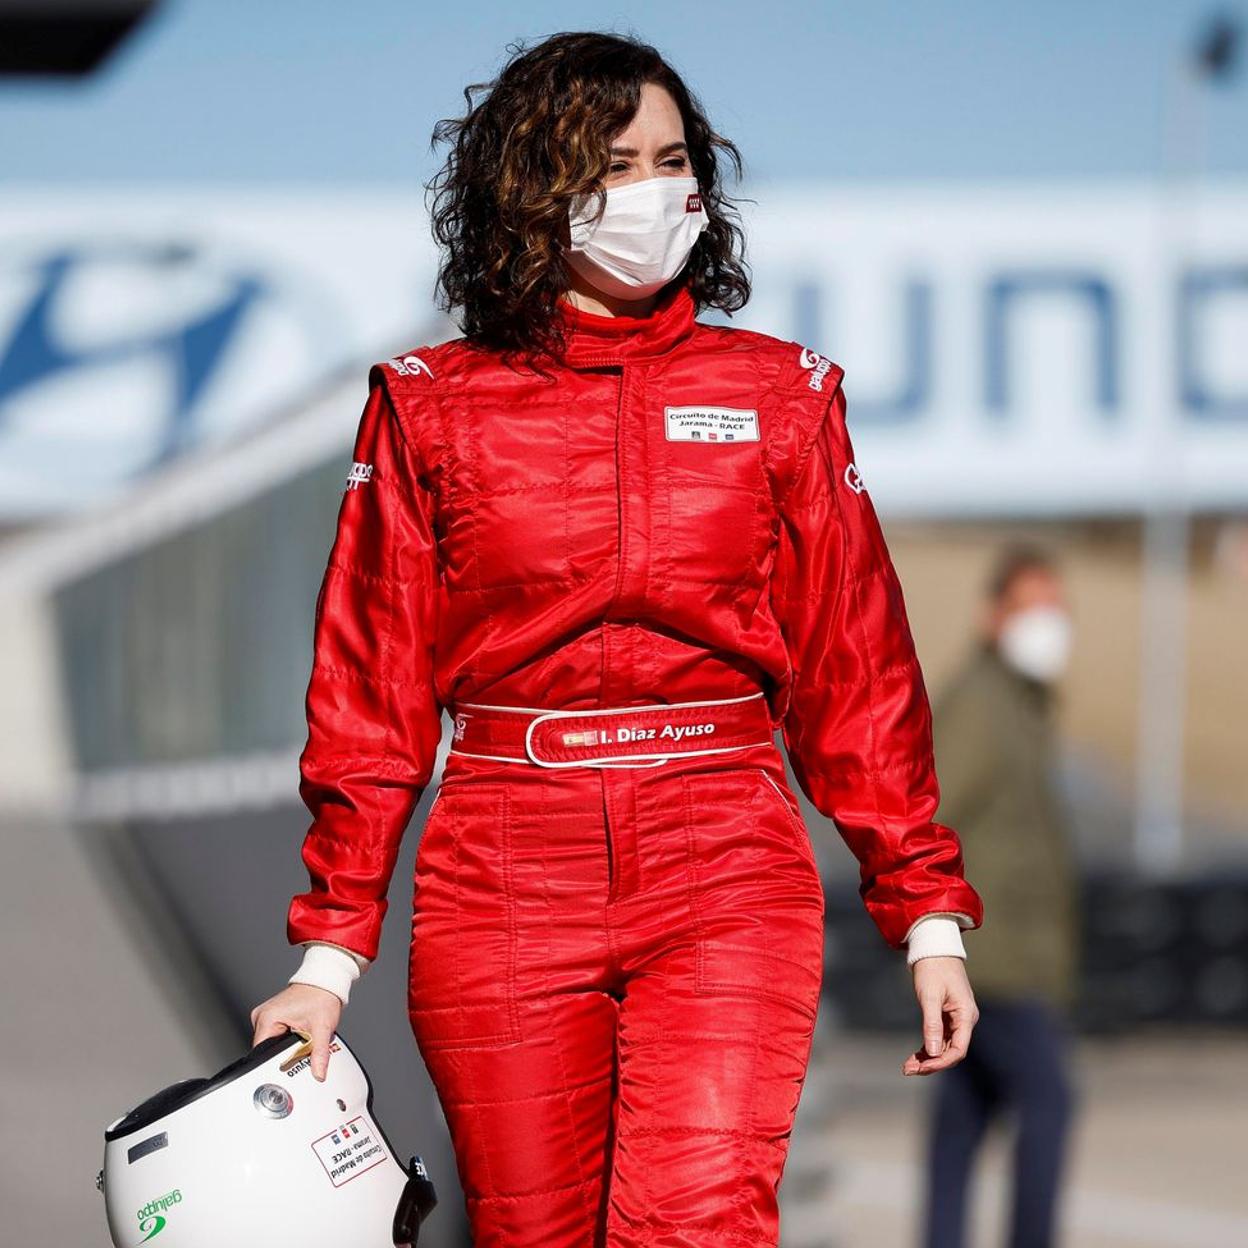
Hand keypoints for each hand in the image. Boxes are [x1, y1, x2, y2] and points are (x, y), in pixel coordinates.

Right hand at [250, 983, 341, 1080]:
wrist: (326, 982)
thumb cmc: (322, 997)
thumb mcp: (322, 1028)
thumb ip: (319, 1054)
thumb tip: (318, 1074)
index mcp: (267, 1018)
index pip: (262, 1053)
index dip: (276, 1064)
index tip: (290, 1066)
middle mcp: (262, 1016)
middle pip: (267, 1050)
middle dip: (284, 1054)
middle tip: (302, 1048)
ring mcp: (267, 1015)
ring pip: (272, 1044)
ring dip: (286, 1046)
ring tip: (302, 1037)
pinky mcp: (273, 1016)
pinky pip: (276, 1036)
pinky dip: (287, 1039)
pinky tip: (298, 1033)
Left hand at [901, 956, 977, 1075]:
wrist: (934, 948)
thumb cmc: (933, 968)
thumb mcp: (930, 995)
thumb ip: (932, 1024)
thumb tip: (932, 1053)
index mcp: (966, 1016)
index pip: (958, 1049)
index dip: (941, 1062)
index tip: (922, 1067)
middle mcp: (964, 1021)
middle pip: (951, 1051)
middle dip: (931, 1063)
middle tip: (907, 1070)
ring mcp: (956, 1020)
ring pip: (944, 1047)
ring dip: (927, 1058)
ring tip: (907, 1067)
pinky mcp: (947, 1017)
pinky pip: (939, 1038)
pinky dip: (927, 1048)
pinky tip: (914, 1057)